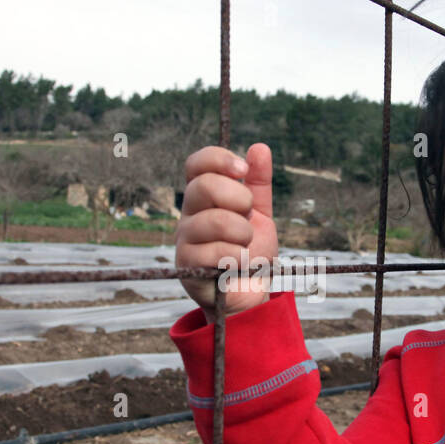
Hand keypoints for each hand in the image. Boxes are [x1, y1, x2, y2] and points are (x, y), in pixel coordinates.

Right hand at [175, 143, 278, 322]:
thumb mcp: (260, 215)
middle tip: (248, 214)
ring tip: (247, 245)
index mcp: (203, 198)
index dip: (218, 159)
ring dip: (242, 233)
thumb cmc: (250, 252)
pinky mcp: (187, 267)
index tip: (243, 169)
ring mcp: (185, 241)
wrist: (250, 294)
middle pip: (201, 187)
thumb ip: (259, 184)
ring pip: (211, 221)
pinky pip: (214, 252)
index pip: (196, 164)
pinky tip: (240, 264)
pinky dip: (237, 257)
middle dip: (236, 197)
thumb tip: (259, 148)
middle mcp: (189, 215)